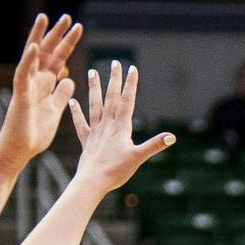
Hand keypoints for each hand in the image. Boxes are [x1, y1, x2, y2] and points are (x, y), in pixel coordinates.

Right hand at [0, 13, 80, 176]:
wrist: (20, 151)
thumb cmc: (35, 134)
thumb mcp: (55, 111)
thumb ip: (61, 95)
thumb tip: (69, 80)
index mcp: (45, 84)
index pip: (59, 58)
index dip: (68, 43)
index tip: (78, 28)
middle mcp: (36, 80)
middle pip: (48, 52)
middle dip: (57, 34)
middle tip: (67, 17)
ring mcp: (27, 85)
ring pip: (32, 56)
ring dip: (39, 37)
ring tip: (44, 18)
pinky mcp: (21, 94)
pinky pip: (23, 74)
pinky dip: (28, 60)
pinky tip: (34, 47)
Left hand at [70, 58, 175, 195]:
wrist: (92, 182)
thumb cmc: (116, 171)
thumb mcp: (138, 158)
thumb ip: (154, 145)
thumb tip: (172, 137)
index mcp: (121, 127)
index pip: (127, 101)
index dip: (130, 84)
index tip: (132, 68)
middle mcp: (107, 125)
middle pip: (111, 98)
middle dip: (114, 80)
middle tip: (115, 62)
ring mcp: (95, 132)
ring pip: (95, 105)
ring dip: (94, 88)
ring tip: (92, 72)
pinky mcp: (86, 142)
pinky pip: (80, 124)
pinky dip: (76, 112)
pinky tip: (73, 101)